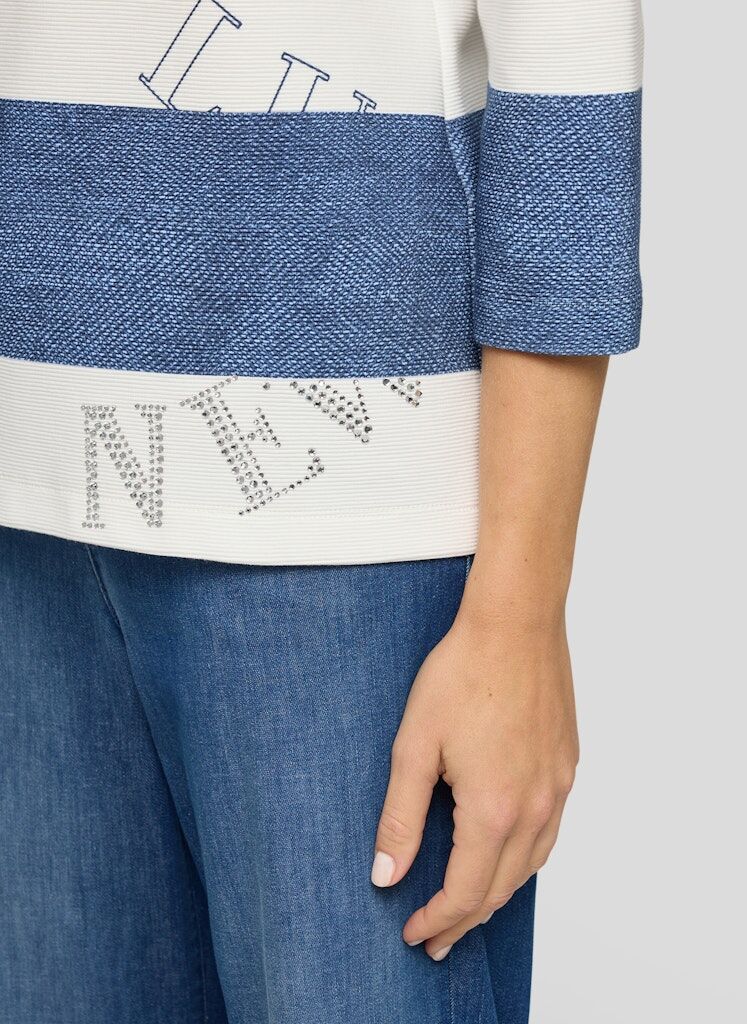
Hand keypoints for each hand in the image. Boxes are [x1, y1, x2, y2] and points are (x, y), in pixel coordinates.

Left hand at [370, 596, 578, 960]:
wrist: (515, 623)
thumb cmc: (463, 674)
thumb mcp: (415, 745)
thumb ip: (400, 816)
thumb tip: (387, 874)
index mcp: (494, 809)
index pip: (465, 892)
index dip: (436, 919)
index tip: (412, 933)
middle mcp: (535, 807)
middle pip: (500, 888)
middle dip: (464, 920)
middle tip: (434, 937)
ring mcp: (557, 788)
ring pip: (530, 866)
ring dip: (496, 895)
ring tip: (467, 908)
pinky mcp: (566, 767)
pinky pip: (549, 834)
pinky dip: (524, 860)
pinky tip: (506, 855)